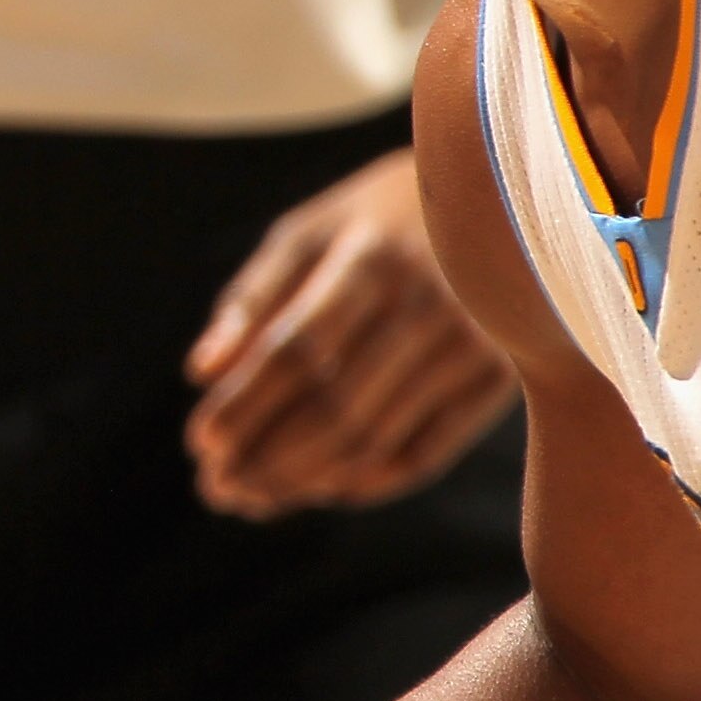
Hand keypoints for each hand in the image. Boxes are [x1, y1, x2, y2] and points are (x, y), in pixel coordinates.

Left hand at [184, 150, 515, 517]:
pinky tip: (318, 491)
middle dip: (268, 457)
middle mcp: (432, 303)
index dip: (247, 404)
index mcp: (371, 257)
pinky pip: (426, 453)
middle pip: (338, 406)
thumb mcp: (307, 235)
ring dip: (306, 481)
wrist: (498, 201)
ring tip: (250, 499)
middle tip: (216, 489)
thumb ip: (253, 300)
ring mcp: (476, 346)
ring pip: (378, 439)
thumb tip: (201, 373)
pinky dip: (366, 483)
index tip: (200, 443)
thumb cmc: (372, 222)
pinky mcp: (500, 381)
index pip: (297, 350)